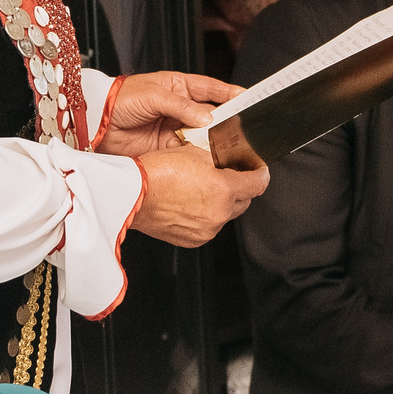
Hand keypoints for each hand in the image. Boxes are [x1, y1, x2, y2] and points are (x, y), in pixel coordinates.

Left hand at [94, 71, 244, 156]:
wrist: (95, 124)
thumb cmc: (120, 99)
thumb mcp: (153, 95)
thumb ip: (182, 106)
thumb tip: (207, 116)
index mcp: (180, 87)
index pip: (212, 88)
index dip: (231, 94)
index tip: (248, 100)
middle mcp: (181, 108)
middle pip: (212, 115)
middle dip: (227, 122)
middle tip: (242, 129)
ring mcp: (175, 129)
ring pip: (203, 136)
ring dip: (214, 142)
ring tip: (228, 147)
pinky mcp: (167, 148)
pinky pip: (189, 152)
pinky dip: (198, 156)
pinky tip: (207, 159)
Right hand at [129, 144, 267, 247]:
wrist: (131, 194)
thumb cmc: (157, 172)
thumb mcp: (194, 153)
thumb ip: (217, 160)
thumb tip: (225, 163)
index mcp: (225, 190)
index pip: (258, 184)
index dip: (261, 174)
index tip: (259, 171)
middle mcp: (219, 213)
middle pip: (244, 201)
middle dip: (240, 189)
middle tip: (228, 176)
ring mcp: (206, 229)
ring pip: (225, 215)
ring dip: (221, 203)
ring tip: (201, 189)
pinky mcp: (192, 240)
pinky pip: (208, 227)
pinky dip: (205, 216)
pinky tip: (190, 203)